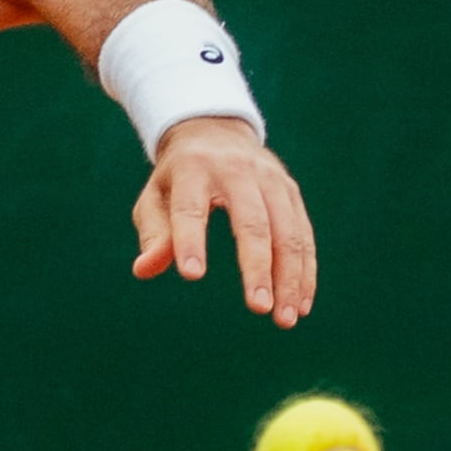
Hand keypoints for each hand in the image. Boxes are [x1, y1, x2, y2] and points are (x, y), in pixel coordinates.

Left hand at [132, 117, 316, 326]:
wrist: (216, 131)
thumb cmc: (177, 177)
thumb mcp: (155, 197)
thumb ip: (154, 233)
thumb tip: (144, 269)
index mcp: (193, 169)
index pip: (190, 208)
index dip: (189, 240)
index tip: (191, 275)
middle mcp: (237, 171)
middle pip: (252, 223)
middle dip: (257, 267)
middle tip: (258, 308)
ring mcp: (270, 180)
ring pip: (288, 231)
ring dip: (290, 277)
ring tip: (285, 319)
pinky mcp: (291, 191)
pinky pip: (303, 234)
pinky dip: (305, 270)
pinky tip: (301, 304)